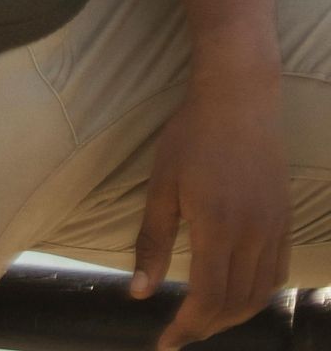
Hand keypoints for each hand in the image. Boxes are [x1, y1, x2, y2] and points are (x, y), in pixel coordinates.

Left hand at [131, 70, 290, 345]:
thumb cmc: (191, 135)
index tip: (165, 343)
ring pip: (259, 294)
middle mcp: (252, 234)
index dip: (187, 327)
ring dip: (232, 316)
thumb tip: (139, 292)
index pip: (206, 297)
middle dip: (207, 326)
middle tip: (181, 332)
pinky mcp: (284, 220)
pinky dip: (258, 295)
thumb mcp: (162, 183)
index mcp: (216, 226)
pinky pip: (276, 273)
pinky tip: (238, 295)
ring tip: (205, 319)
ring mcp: (273, 228)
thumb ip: (152, 240)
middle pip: (234, 303)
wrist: (238, 98)